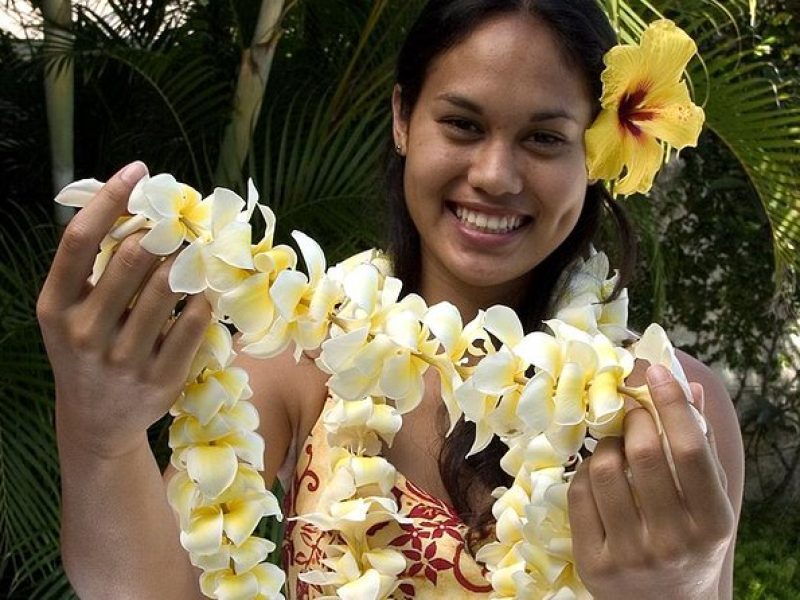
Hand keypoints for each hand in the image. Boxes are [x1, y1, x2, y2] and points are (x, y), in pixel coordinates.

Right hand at [37, 162, 211, 457]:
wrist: (97, 420)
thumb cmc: (86, 350)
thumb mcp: (70, 312)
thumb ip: (92, 268)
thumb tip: (134, 207)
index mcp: (54, 307)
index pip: (79, 241)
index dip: (110, 199)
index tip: (138, 171)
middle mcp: (83, 332)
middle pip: (130, 259)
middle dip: (161, 231)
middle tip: (179, 221)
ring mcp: (123, 358)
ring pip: (167, 288)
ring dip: (187, 260)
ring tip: (195, 251)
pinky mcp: (160, 377)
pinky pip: (193, 322)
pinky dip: (204, 298)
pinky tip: (205, 289)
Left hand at [568, 365, 734, 599]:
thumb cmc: (692, 543)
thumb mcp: (709, 501)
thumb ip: (701, 446)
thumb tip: (687, 385)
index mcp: (712, 523)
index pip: (691, 450)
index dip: (671, 403)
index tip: (656, 372)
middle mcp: (673, 541)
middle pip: (644, 455)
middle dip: (634, 418)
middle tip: (631, 409)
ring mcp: (630, 555)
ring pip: (604, 469)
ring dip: (606, 442)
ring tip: (615, 443)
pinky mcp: (593, 562)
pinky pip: (579, 493)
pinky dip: (586, 470)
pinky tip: (598, 471)